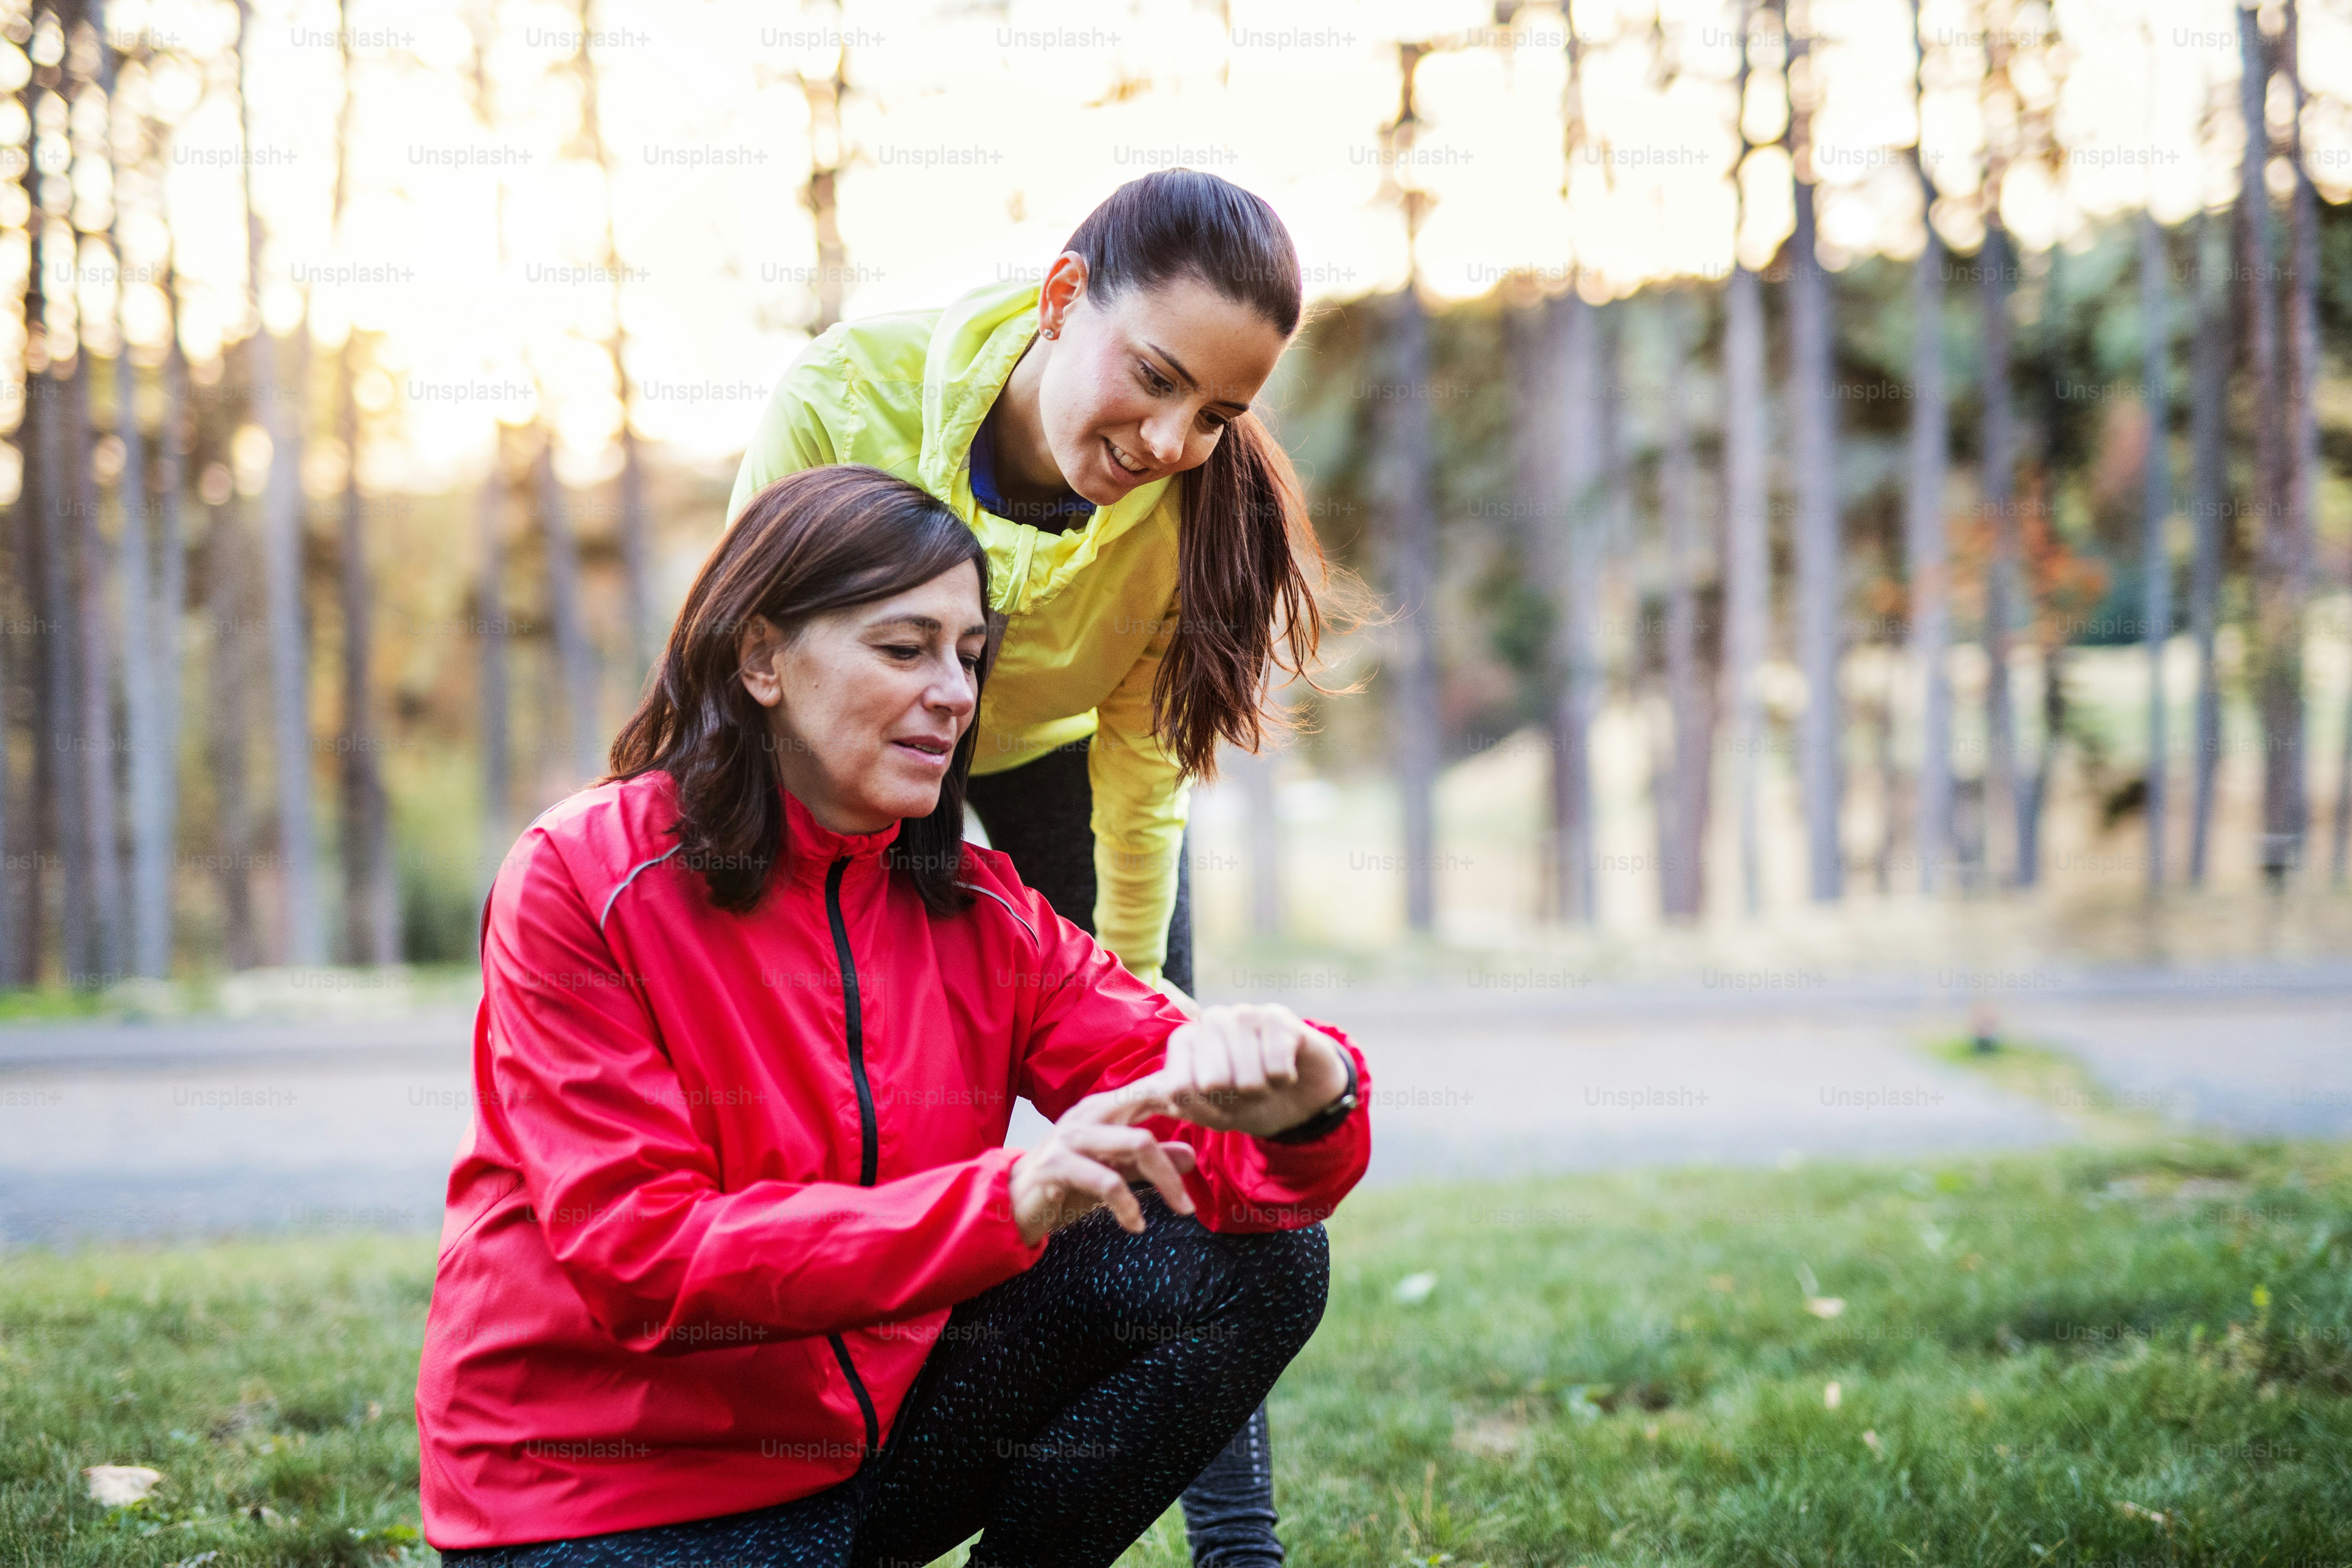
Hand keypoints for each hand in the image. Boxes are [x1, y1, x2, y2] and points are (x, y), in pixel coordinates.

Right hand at [1008, 1086, 1199, 1245]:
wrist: (1010, 1203)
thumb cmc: (1065, 1184)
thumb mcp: (1114, 1170)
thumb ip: (1148, 1162)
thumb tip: (1190, 1156)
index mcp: (1104, 1109)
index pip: (1151, 1094)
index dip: (1184, 1106)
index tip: (1214, 1127)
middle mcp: (1089, 1115)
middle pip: (1149, 1123)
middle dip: (1174, 1163)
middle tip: (1192, 1204)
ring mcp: (1072, 1137)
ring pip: (1136, 1145)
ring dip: (1164, 1183)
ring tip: (1179, 1212)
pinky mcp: (1058, 1164)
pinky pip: (1107, 1180)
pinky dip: (1128, 1206)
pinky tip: (1136, 1225)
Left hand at [1137, 1004, 1350, 1139]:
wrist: (1300, 1097)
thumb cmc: (1247, 1103)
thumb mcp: (1206, 1110)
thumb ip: (1168, 1101)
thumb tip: (1112, 1106)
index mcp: (1185, 1042)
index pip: (1180, 1089)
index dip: (1205, 1110)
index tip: (1218, 1105)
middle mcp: (1210, 1021)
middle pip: (1213, 1082)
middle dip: (1235, 1102)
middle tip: (1245, 1094)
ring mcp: (1244, 1014)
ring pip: (1247, 1077)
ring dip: (1262, 1092)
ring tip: (1265, 1083)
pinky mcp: (1278, 1018)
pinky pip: (1276, 1066)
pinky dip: (1283, 1081)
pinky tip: (1285, 1071)